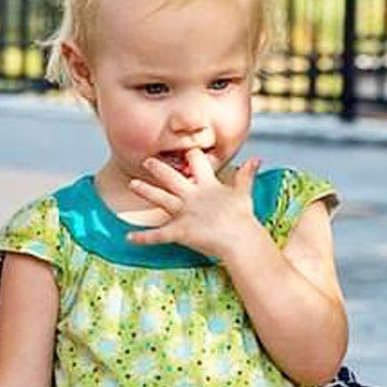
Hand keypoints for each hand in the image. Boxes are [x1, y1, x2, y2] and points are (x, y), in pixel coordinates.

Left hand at [125, 150, 265, 259]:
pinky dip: (143, 238)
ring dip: (145, 191)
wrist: (240, 239)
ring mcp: (184, 213)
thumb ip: (246, 175)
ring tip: (132, 184)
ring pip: (160, 198)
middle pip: (172, 177)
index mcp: (207, 186)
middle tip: (146, 160)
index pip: (198, 163)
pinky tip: (128, 238)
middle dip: (158, 168)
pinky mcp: (179, 231)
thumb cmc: (242, 218)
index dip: (191, 154)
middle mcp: (192, 196)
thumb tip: (257, 158)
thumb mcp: (243, 193)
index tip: (183, 148)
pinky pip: (158, 235)